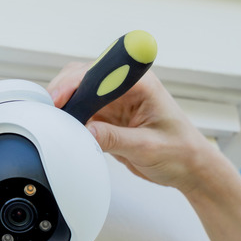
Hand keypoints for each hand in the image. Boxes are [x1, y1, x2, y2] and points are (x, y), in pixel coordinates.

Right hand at [47, 62, 221, 194]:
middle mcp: (125, 87)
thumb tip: (85, 131)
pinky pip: (82, 112)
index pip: (100, 72)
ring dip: (65, 107)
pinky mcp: (108, 117)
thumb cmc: (181, 152)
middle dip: (64, 92)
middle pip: (83, 77)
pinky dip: (70, 120)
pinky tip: (65, 130)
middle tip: (50, 113)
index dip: (76, 82)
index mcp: (140, 84)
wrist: (190, 168)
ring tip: (54, 123)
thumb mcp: (147, 147)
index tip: (61, 98)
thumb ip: (115, 139)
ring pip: (78, 94)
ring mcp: (115, 101)